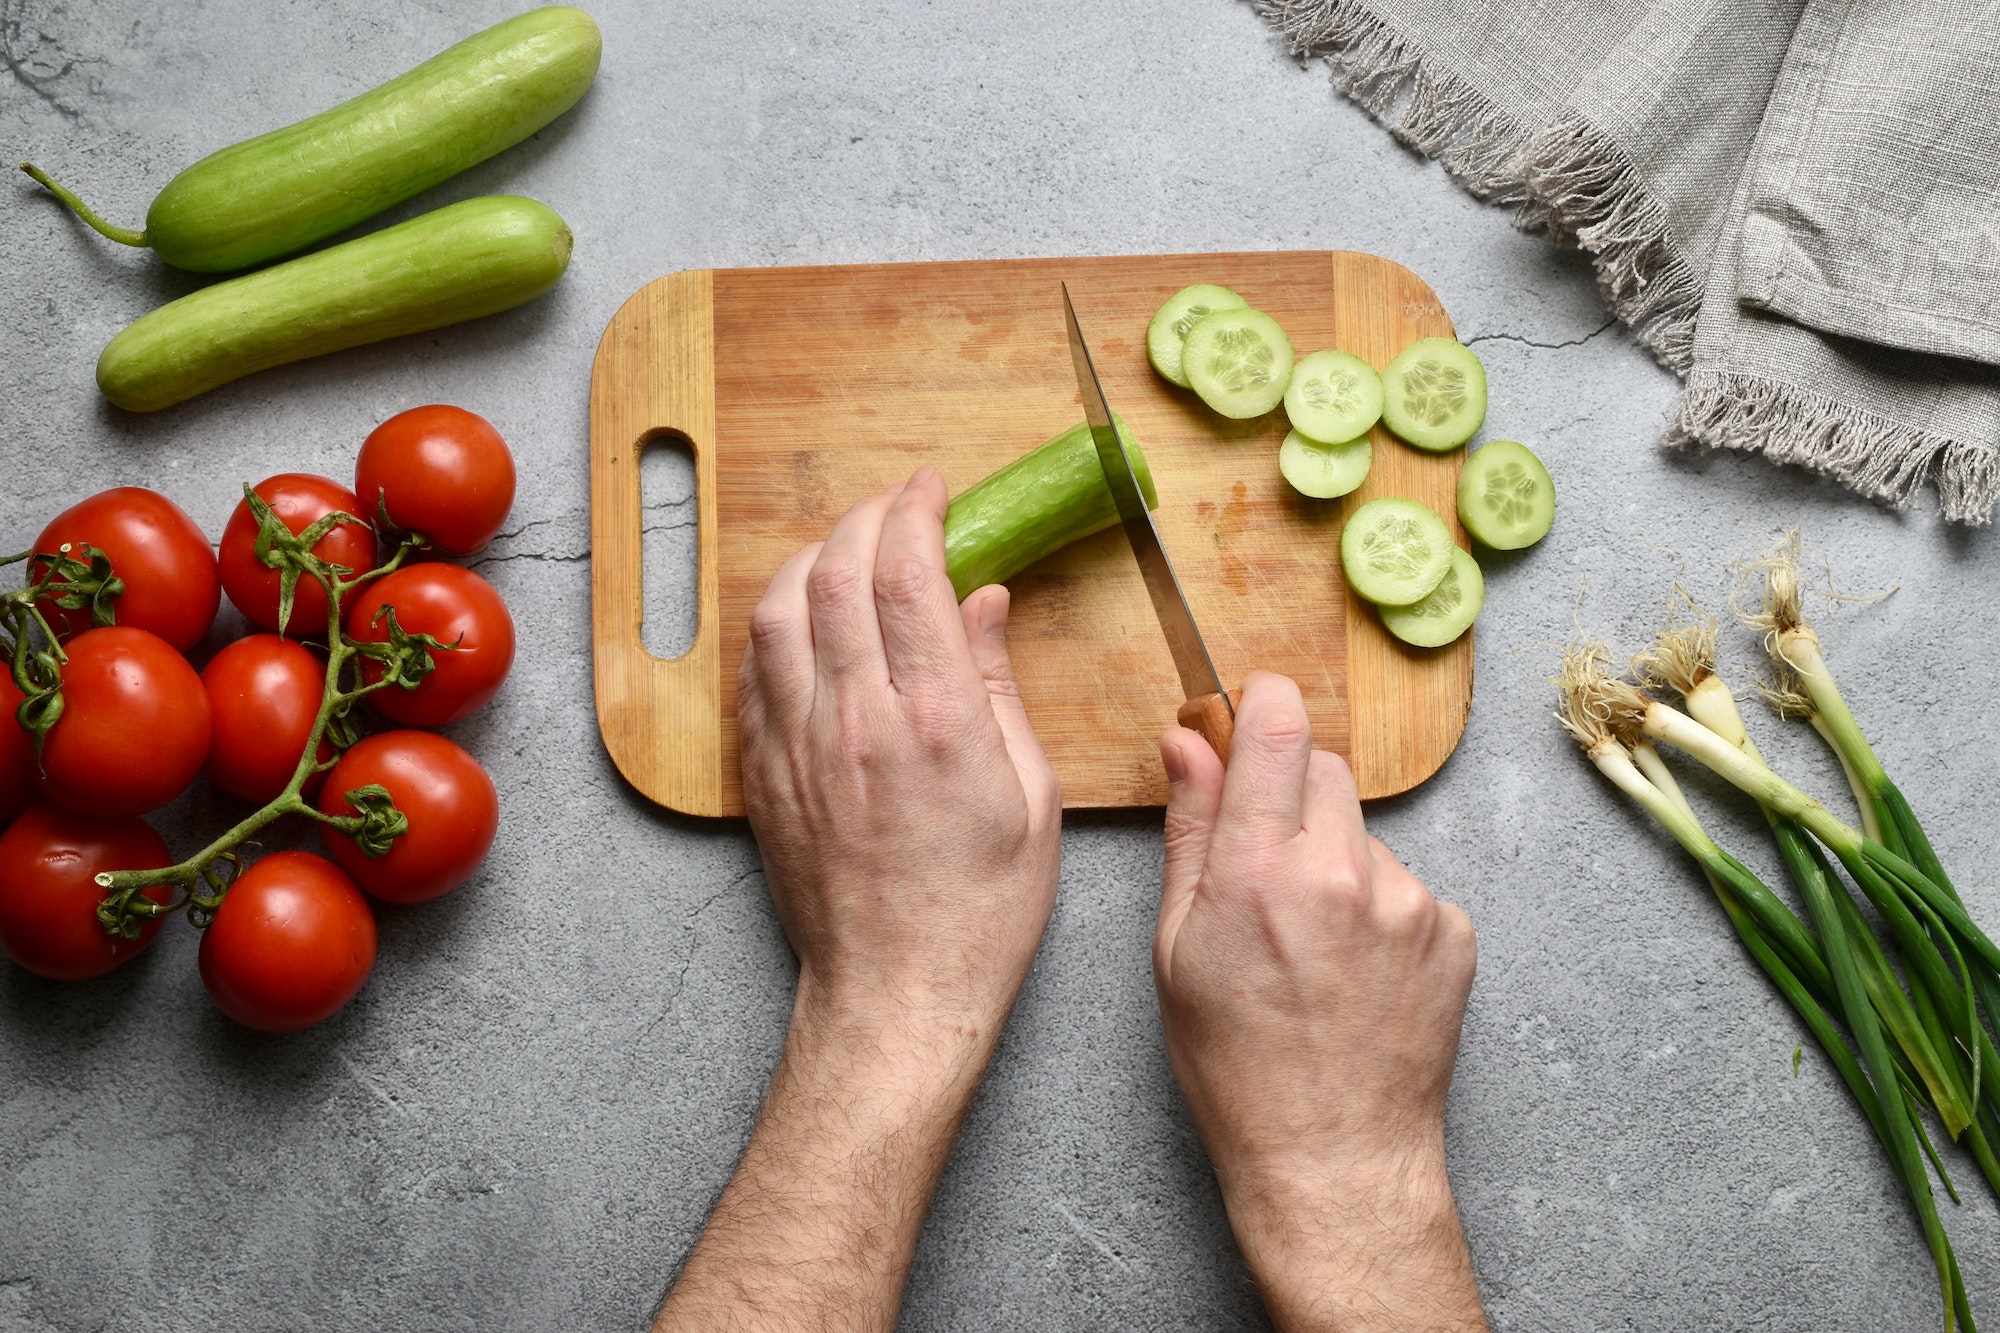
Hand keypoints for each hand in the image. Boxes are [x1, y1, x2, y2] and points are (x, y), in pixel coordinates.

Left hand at [655, 469, 1059, 1332]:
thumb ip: (999, 685)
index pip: (907, 573)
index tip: (932, 489)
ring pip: (779, 610)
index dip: (915, 511)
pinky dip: (779, 621)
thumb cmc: (980, 911)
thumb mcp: (1030, 796)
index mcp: (935, 719)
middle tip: (897, 506)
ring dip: (812, 559)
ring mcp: (797, 744)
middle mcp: (854, 718)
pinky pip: (754, 668)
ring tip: (848, 548)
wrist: (893, 995)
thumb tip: (983, 602)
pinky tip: (807, 618)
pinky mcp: (763, 774)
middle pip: (838, 573)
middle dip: (866, 518)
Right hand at [1154, 672, 1483, 1331]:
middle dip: (1292, 795)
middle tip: (1267, 868)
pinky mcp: (1454, 931)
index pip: (1277, 730)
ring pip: (1363, 832)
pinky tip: (1355, 971)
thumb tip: (1186, 742)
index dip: (1264, 701)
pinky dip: (1379, 909)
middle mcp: (1341, 872)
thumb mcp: (1176, 948)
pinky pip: (1406, 884)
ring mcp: (1408, 902)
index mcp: (1260, 871)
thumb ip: (1190, 831)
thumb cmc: (1237, 1067)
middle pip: (1325, 770)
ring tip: (1313, 945)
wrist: (1334, 1158)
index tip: (1254, 702)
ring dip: (1336, 860)